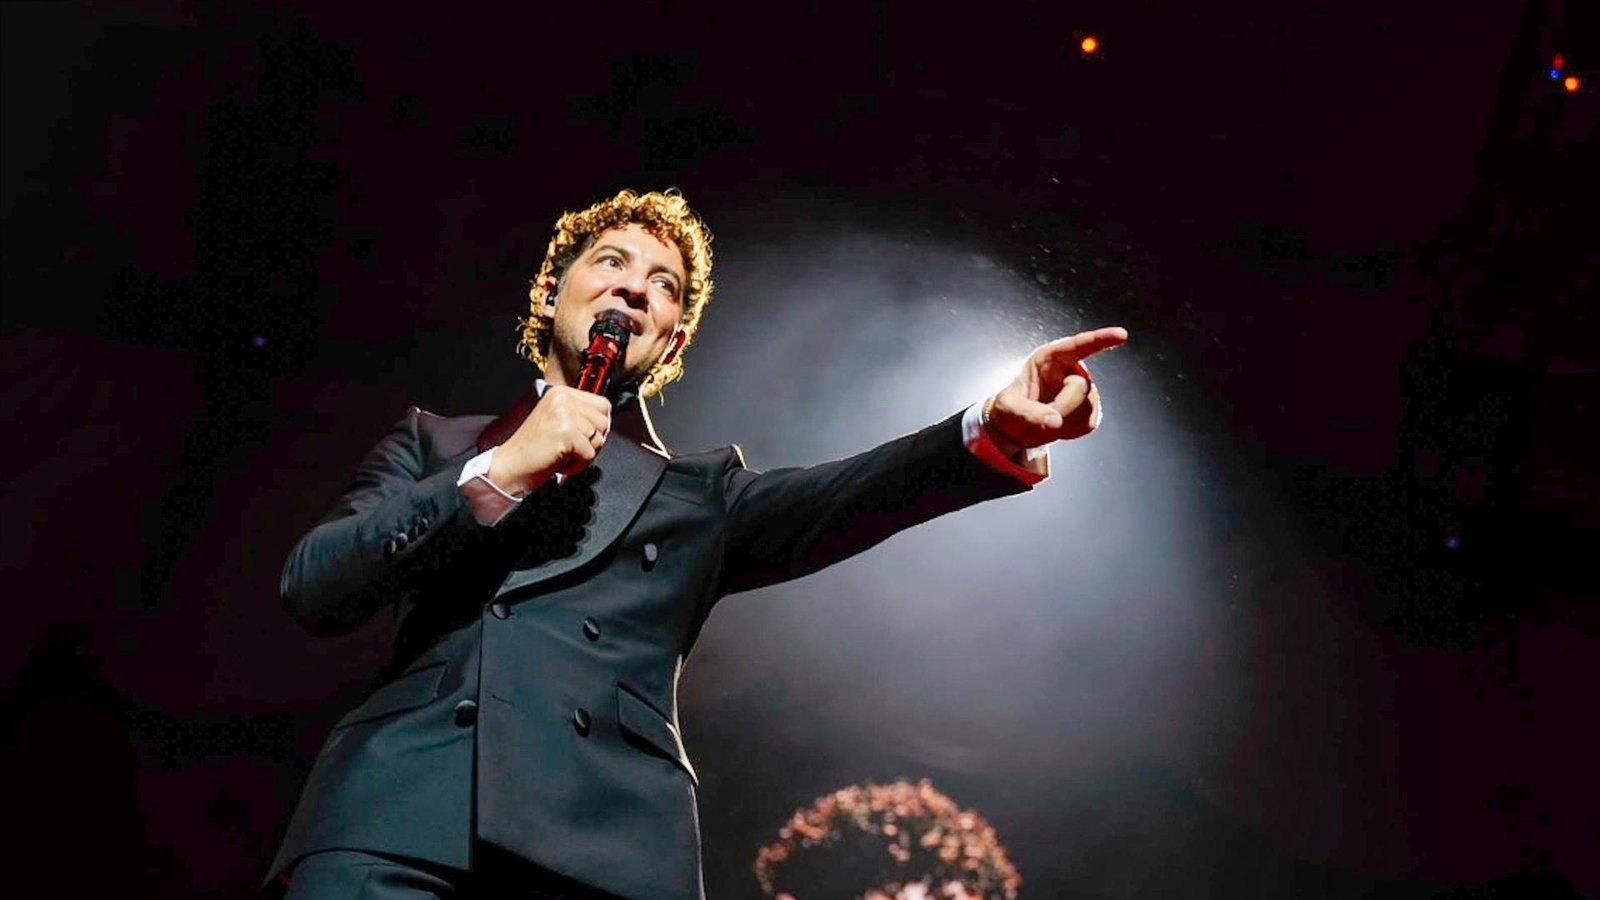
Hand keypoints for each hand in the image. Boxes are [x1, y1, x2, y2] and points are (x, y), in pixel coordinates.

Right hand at [487, 385, 611, 493]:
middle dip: (593, 442)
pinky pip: (590, 455)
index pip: (602, 404)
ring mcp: (564, 415)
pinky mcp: (566, 433)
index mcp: (561, 393)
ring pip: (599, 440)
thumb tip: (607, 421)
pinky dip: (578, 466)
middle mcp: (563, 399)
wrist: (510, 466)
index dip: (599, 426)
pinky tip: (559, 463)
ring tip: (562, 456)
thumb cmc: (533, 450)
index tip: (585, 438)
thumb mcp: (557, 421)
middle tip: (570, 450)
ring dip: (584, 455)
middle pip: (603, 422)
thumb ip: (579, 416)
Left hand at [985, 326, 1127, 449]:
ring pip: (1086, 408)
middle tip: (1038, 416)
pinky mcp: (1091, 409)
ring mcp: (1084, 390)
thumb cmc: (1011, 409)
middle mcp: (1071, 370)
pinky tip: (1057, 425)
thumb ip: (1027, 414)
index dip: (1100, 339)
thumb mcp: (1008, 410)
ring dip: (1064, 421)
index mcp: (1049, 359)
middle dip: (1061, 406)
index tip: (1121, 335)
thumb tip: (1056, 421)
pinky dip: (1070, 431)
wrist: (1018, 427)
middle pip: (1081, 387)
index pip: (1078, 346)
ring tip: (1046, 418)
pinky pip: (1088, 423)